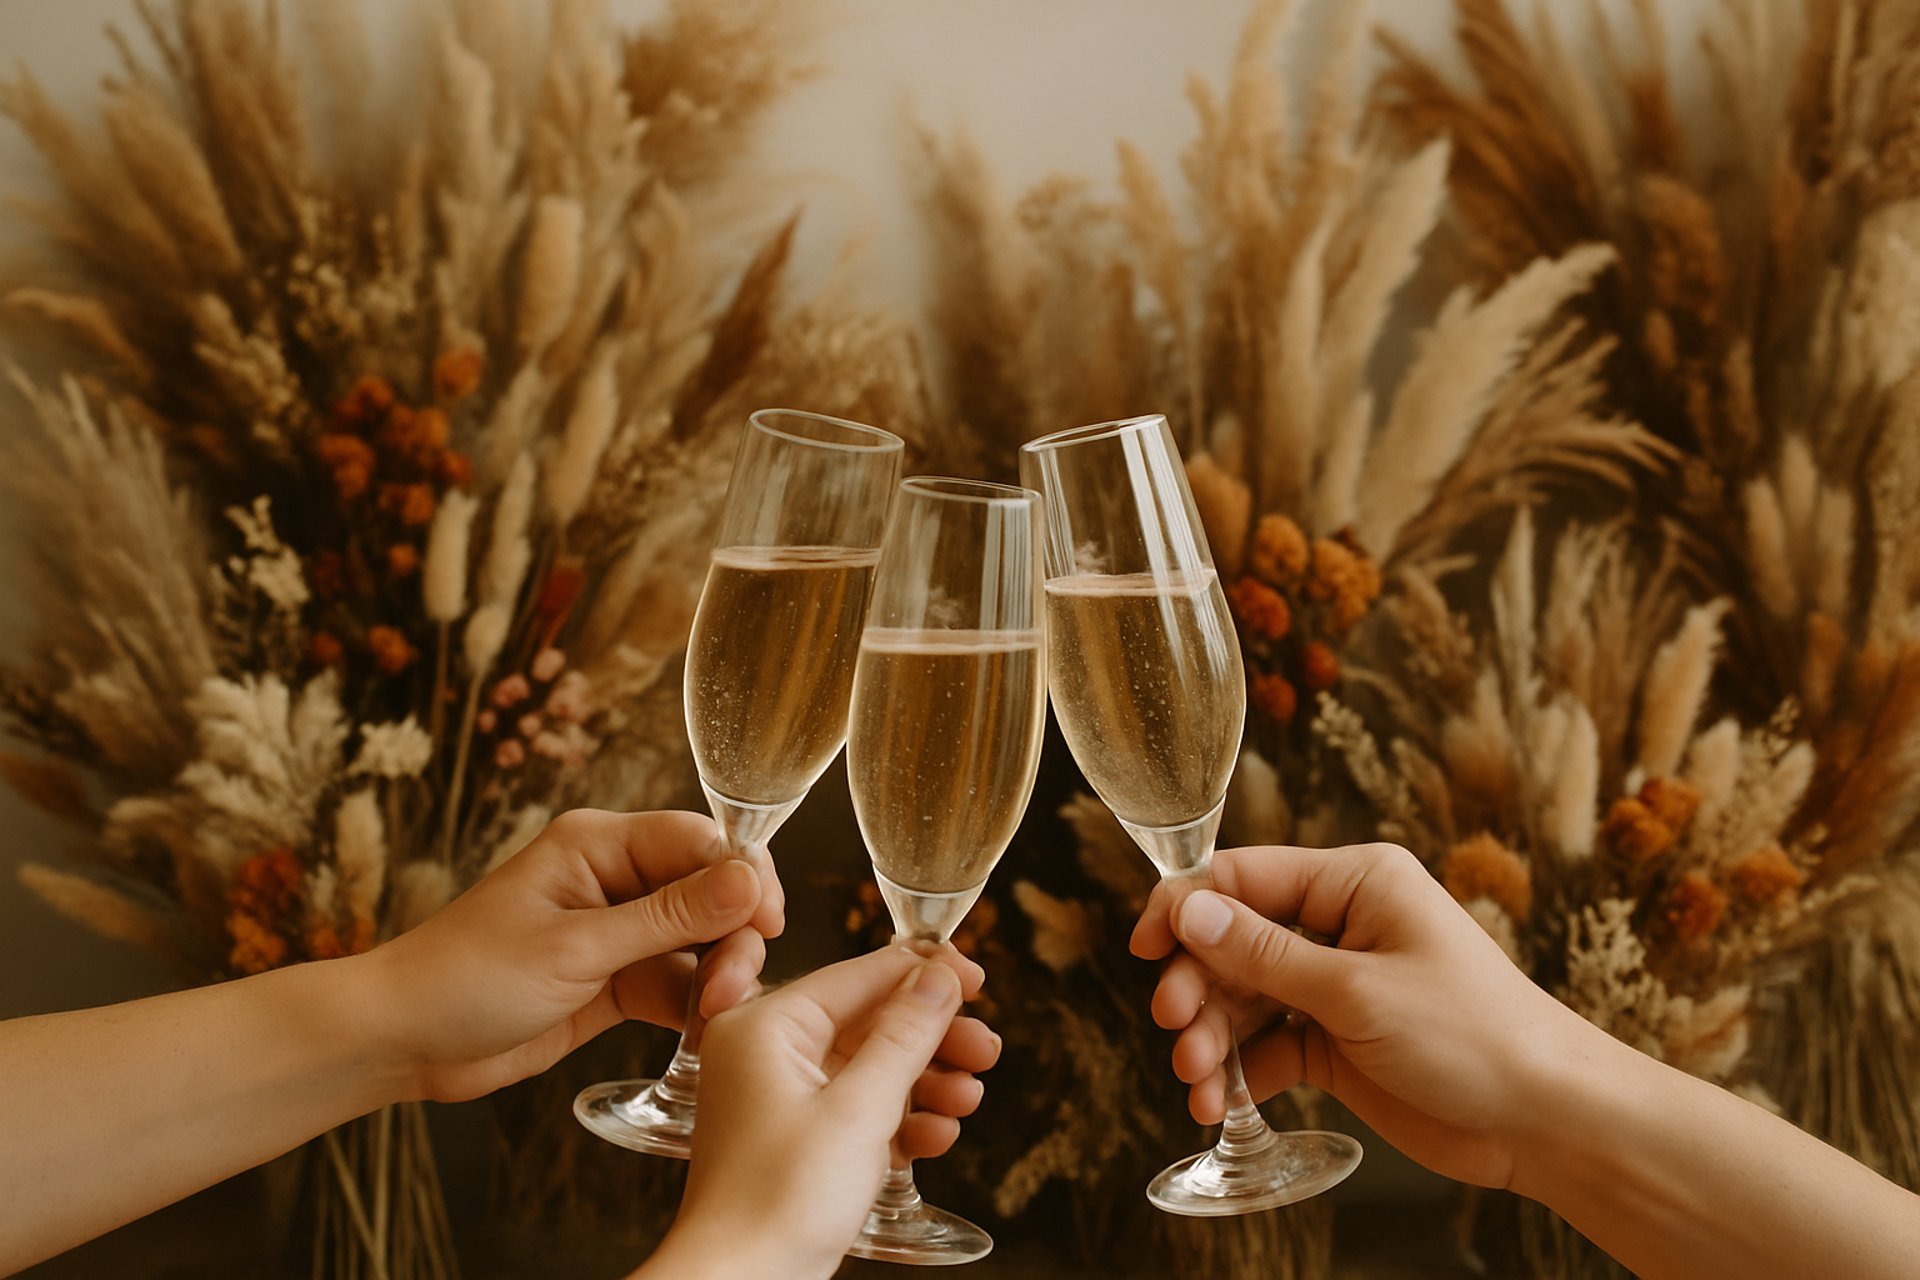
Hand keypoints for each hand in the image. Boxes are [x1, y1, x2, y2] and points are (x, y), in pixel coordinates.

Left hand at [361, 808, 781, 1102]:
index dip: (743, 876)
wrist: (404, 1042)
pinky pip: (679, 984)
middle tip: (731, 988)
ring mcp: (617, 932)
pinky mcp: (615, 980)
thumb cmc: (466, 977)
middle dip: (733, 936)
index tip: (767, 923)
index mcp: (599, 845)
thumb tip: (748, 880)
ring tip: (715, 1015)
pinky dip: (697, 1007)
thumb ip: (669, 916)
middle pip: (711, 892)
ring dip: (720, 976)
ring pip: (702, 943)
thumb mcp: (576, 947)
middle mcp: (615, 879)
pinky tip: (704, 1031)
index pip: (700, 840)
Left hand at [643, 945, 996, 1279]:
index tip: (977, 978)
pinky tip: (938, 1136)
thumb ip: (905, 1035)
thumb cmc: (778, 1201)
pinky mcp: (801, 1139)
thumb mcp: (859, 1109)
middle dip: (934, 1040)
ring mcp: (784, 1098)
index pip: (859, 976)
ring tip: (967, 1099)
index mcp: (765, 1027)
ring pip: (873, 1069)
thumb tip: (939, 977)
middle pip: (871, 1023)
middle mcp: (769, 1054)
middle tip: (985, 1050)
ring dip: (927, 1083)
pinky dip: (903, 1120)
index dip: (924, 974)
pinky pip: (862, 1110)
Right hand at [1131, 842, 1596, 1189]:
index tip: (1143, 948)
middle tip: (1177, 1029)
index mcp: (1356, 883)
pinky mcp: (1338, 1042)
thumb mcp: (1356, 991)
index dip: (1186, 908)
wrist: (1545, 1120)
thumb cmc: (1473, 1035)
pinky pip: (1268, 1045)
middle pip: (1234, 941)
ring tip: (1197, 1080)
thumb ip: (1263, 953)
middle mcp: (1342, 925)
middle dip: (1198, 986)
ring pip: (1244, 998)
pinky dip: (1239, 1070)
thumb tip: (1187, 909)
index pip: (1245, 877)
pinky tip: (1218, 1099)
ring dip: (1212, 1037)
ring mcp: (1338, 985)